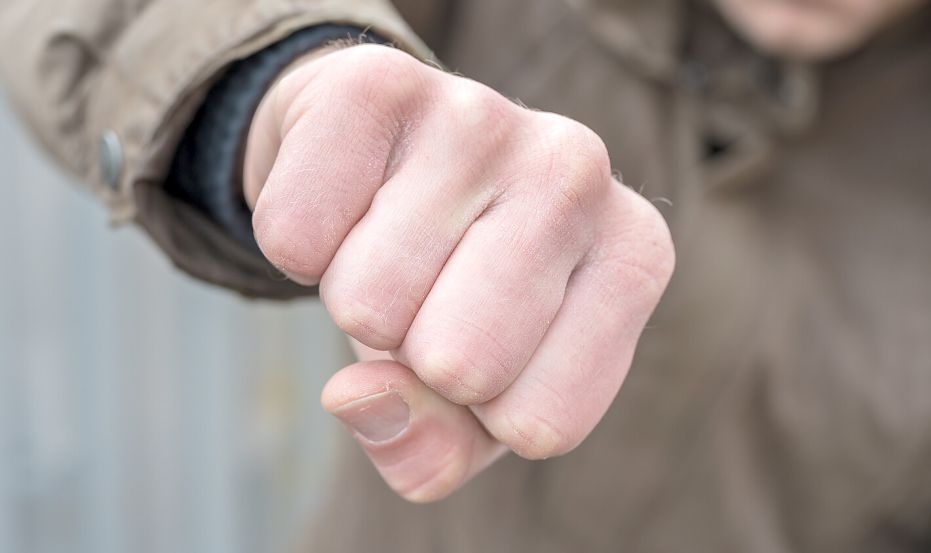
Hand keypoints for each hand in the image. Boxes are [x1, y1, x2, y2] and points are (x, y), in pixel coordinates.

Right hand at [244, 44, 674, 501]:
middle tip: (431, 293)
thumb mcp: (477, 402)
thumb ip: (437, 450)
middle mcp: (580, 172)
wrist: (389, 162)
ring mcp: (483, 115)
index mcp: (634, 258)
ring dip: (356, 302)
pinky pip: (293, 237)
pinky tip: (347, 200)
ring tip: (393, 243)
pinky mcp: (379, 82)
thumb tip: (360, 399)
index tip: (488, 344)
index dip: (484, 414)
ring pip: (368, 306)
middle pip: (461, 365)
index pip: (541, 424)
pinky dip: (297, 248)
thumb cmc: (455, 293)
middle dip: (416, 358)